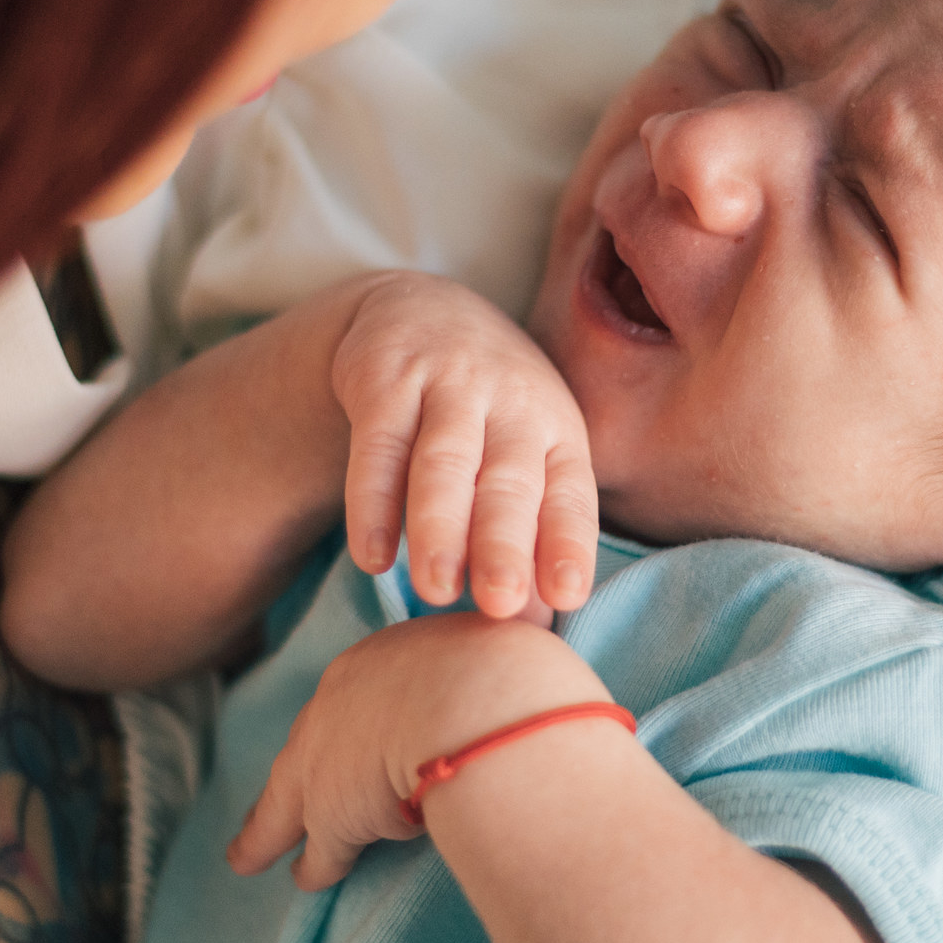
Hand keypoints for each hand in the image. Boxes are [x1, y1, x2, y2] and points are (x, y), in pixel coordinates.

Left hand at [227, 611, 611, 888]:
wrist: (486, 705)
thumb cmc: (517, 678)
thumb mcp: (509, 656)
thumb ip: (506, 666)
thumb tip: (538, 661)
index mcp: (392, 655)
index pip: (366, 694)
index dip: (357, 721)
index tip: (353, 736)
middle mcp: (347, 697)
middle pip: (314, 739)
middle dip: (299, 764)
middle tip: (277, 794)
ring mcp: (331, 755)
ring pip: (292, 799)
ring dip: (272, 829)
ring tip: (251, 853)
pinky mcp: (333, 813)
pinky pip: (316, 848)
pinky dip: (310, 867)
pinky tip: (304, 882)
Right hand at [330, 272, 598, 617]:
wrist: (422, 313)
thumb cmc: (488, 415)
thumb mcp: (523, 460)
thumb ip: (528, 538)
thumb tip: (533, 630)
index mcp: (556, 432)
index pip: (570, 494)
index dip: (568, 543)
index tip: (567, 597)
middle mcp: (511, 404)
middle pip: (509, 481)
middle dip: (505, 543)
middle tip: (500, 603)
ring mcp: (449, 385)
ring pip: (444, 462)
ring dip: (440, 527)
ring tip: (435, 590)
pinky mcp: (386, 378)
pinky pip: (378, 446)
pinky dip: (372, 504)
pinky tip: (372, 556)